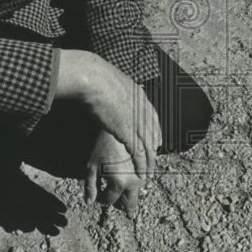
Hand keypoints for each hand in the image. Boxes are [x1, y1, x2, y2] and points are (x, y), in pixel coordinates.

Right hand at [55, 50, 161, 178]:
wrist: (93, 78)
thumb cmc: (95, 76)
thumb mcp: (112, 79)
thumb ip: (116, 88)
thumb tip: (109, 87)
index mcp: (139, 95)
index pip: (153, 117)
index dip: (156, 131)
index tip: (158, 142)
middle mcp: (142, 109)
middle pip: (153, 134)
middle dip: (154, 150)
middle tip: (153, 162)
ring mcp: (136, 120)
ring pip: (148, 147)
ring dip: (149, 163)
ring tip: (148, 175)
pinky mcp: (127, 131)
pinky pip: (138, 153)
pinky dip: (140, 165)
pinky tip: (141, 174)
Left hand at [85, 129, 144, 216]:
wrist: (120, 127)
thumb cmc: (102, 145)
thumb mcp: (92, 165)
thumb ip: (90, 185)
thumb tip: (89, 202)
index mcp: (119, 183)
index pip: (110, 200)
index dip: (102, 199)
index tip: (99, 194)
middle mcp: (134, 181)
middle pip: (130, 205)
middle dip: (121, 205)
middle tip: (115, 200)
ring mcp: (143, 174)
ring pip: (138, 192)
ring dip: (129, 191)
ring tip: (120, 183)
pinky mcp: (149, 167)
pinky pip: (144, 178)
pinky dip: (137, 179)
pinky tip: (129, 172)